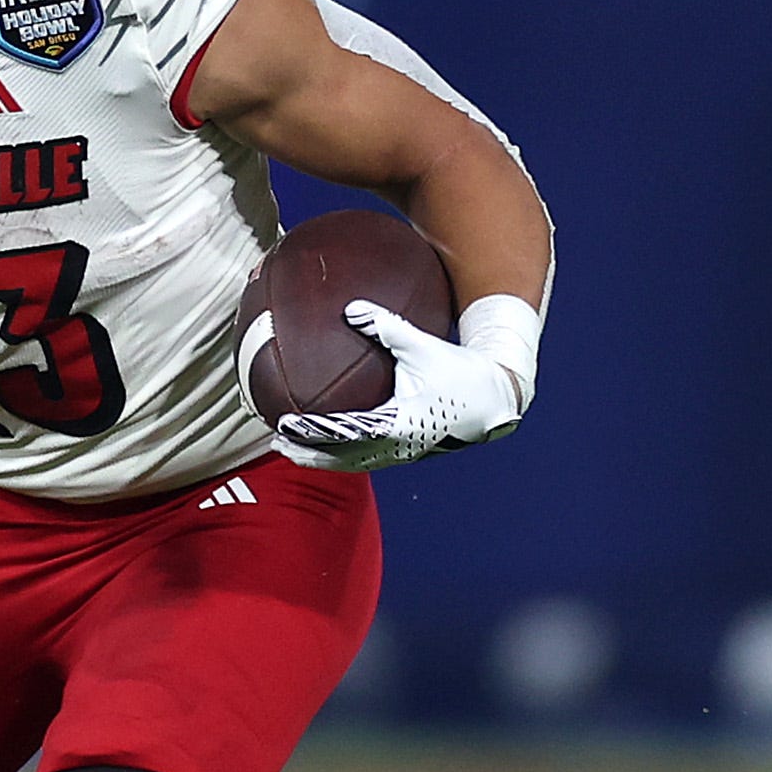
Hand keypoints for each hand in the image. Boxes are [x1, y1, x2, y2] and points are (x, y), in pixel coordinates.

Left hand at [274, 299, 532, 472]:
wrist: (494, 398)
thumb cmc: (459, 370)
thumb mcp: (423, 346)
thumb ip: (387, 327)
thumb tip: (350, 307)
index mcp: (400, 424)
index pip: (346, 433)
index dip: (314, 432)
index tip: (287, 424)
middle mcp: (398, 446)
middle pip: (343, 458)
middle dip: (309, 452)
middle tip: (277, 443)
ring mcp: (402, 453)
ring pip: (352, 463)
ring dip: (321, 458)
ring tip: (290, 450)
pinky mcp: (406, 452)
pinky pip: (366, 458)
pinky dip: (341, 455)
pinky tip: (323, 444)